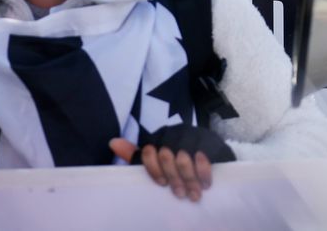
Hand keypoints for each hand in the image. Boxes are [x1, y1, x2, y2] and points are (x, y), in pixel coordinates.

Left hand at [110, 125, 234, 201]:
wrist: (214, 155)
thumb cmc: (182, 161)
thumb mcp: (159, 160)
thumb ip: (139, 154)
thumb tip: (112, 142)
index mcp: (161, 136)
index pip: (148, 151)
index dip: (153, 169)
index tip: (161, 185)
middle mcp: (176, 132)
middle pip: (166, 155)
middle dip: (174, 178)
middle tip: (180, 194)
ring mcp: (194, 133)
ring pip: (184, 157)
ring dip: (189, 179)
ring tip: (194, 194)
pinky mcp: (210, 139)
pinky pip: (204, 154)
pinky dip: (203, 170)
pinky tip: (205, 183)